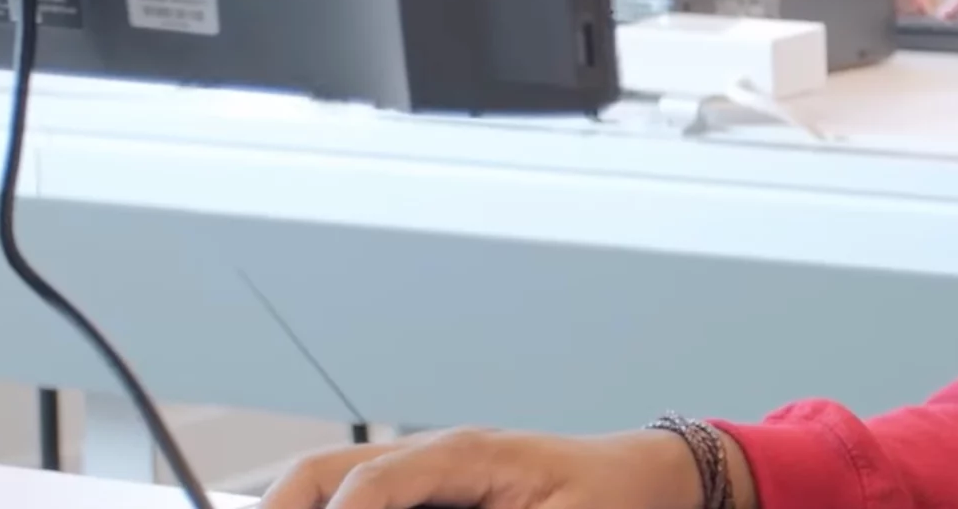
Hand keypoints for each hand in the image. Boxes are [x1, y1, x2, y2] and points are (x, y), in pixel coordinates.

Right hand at [259, 427, 715, 508]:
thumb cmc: (619, 497)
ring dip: (301, 508)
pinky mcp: (437, 491)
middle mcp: (437, 454)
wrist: (656, 476)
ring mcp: (432, 470)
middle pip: (325, 472)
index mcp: (466, 454)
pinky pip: (368, 498)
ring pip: (334, 482)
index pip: (370, 484)